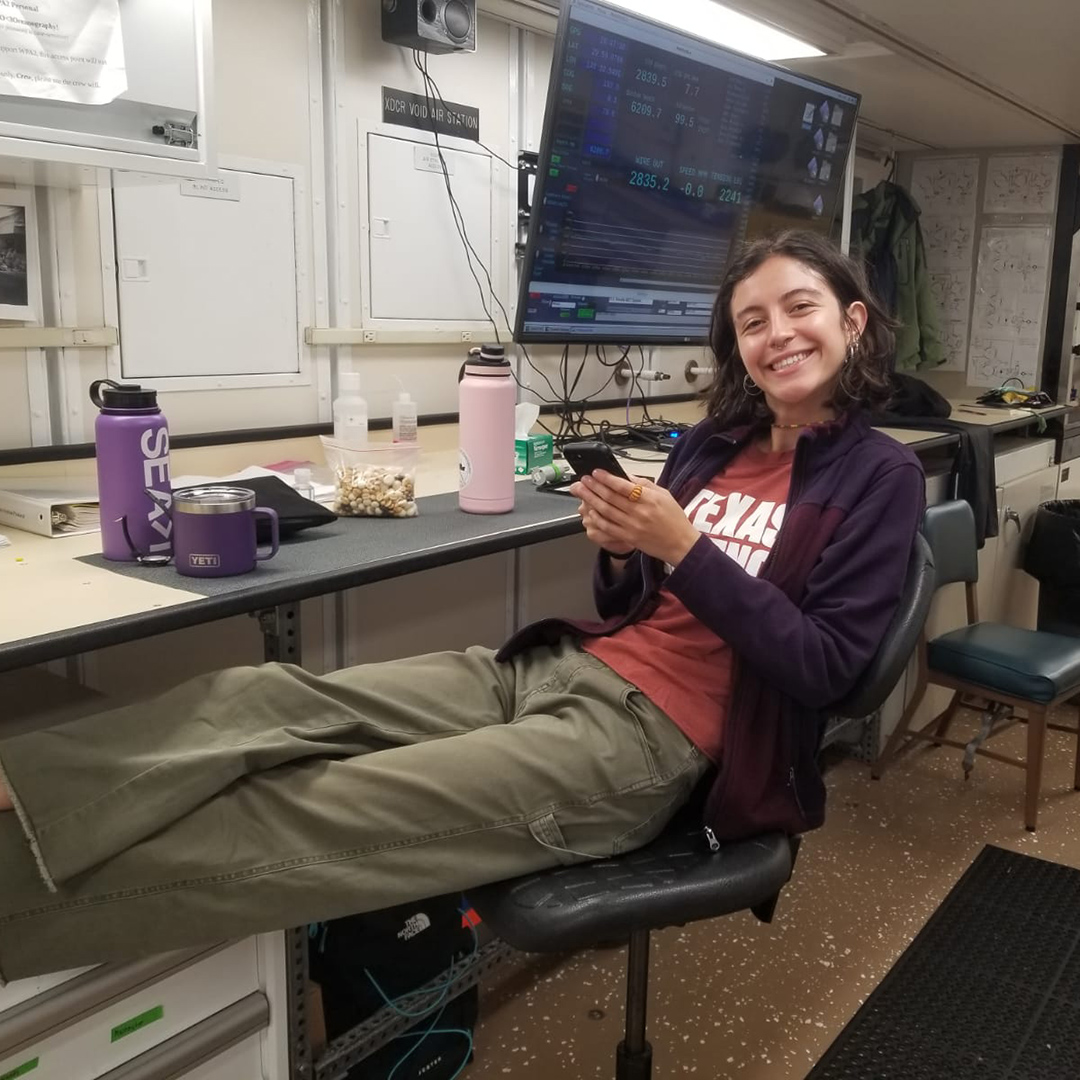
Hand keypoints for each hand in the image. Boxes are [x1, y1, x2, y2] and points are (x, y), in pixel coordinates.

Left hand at [570, 470, 701, 566]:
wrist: (680, 544)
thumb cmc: (674, 519)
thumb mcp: (664, 495)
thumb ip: (645, 484)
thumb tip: (626, 476)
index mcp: (650, 499)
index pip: (624, 486)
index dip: (607, 478)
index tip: (596, 472)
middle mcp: (640, 512)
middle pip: (611, 497)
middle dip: (594, 487)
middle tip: (583, 480)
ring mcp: (632, 526)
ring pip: (606, 511)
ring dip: (591, 500)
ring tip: (581, 491)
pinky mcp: (628, 537)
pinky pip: (608, 527)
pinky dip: (596, 518)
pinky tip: (588, 511)